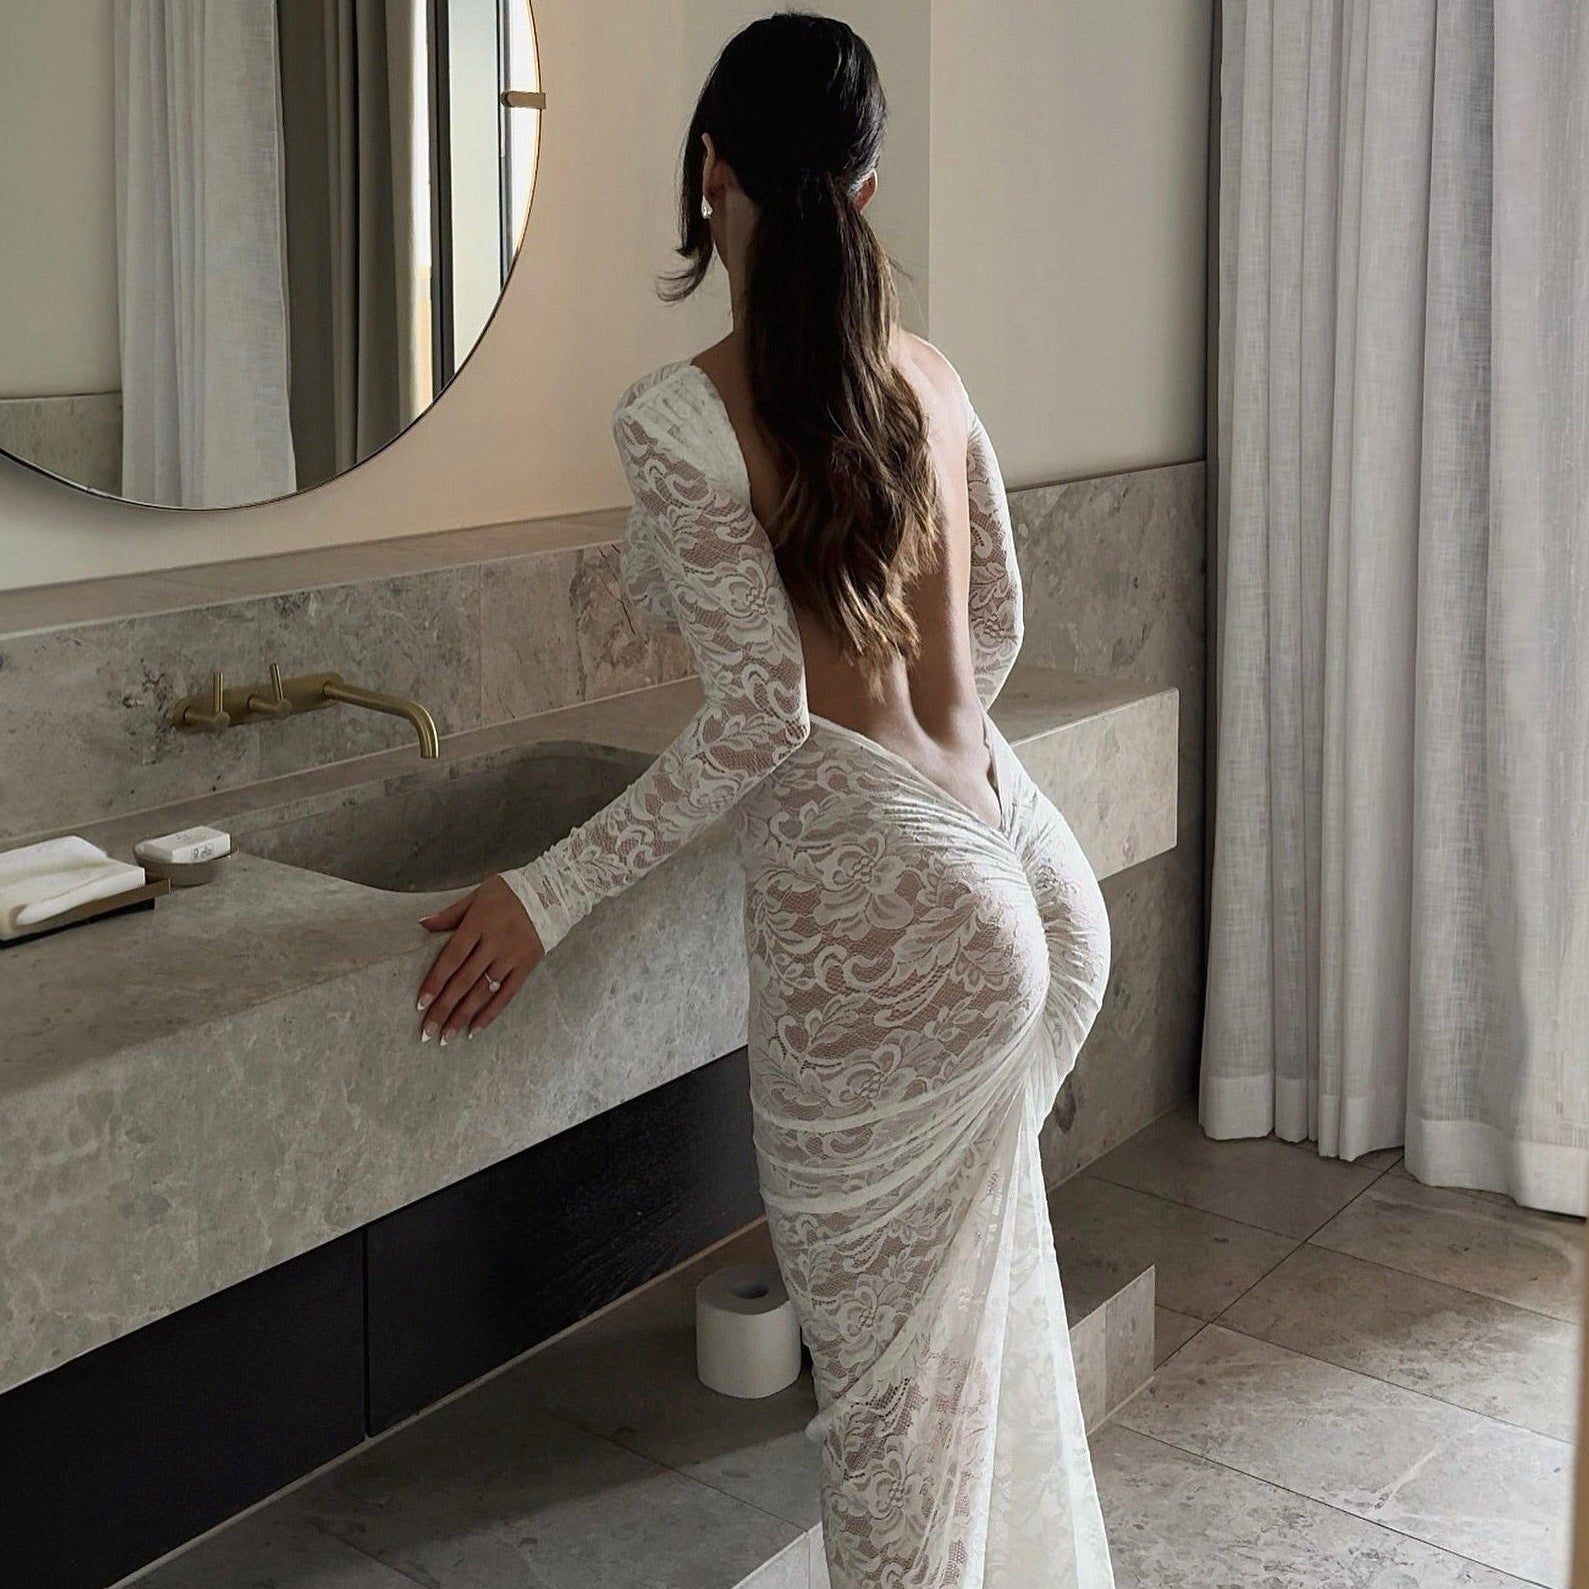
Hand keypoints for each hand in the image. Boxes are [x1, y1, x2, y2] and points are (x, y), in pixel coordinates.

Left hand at [416, 874, 544, 1043]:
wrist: (552, 892)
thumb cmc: (509, 892)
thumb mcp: (477, 894)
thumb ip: (451, 913)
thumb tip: (422, 925)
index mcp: (478, 923)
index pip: (452, 957)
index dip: (436, 981)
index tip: (421, 1004)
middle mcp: (495, 943)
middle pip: (465, 980)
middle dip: (444, 1008)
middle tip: (427, 1032)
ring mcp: (512, 957)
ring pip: (483, 991)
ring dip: (463, 1016)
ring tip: (446, 1037)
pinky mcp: (527, 966)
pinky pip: (506, 994)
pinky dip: (490, 1013)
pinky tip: (474, 1030)